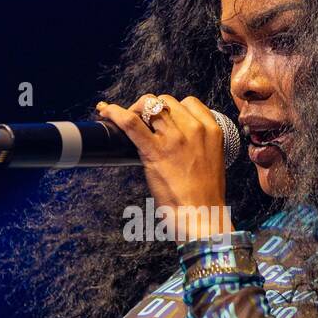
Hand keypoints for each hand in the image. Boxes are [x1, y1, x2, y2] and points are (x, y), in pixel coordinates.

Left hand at [94, 93, 234, 240]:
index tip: (162, 117)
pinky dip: (115, 113)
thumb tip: (176, 137)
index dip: (171, 108)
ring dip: (135, 110)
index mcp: (212, 130)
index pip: (188, 103)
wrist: (202, 216)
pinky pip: (131, 123)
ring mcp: (174, 138)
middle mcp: (194, 129)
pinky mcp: (155, 151)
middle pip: (166, 101)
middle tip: (142, 123)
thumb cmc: (205, 196)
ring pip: (149, 105)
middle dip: (151, 109)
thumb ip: (198, 144)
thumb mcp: (212, 160)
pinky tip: (105, 111)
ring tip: (127, 122)